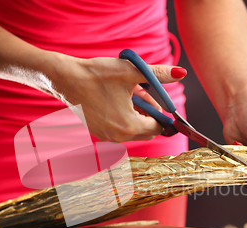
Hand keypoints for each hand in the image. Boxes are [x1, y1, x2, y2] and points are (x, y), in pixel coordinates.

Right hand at [43, 54, 186, 141]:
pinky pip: (119, 129)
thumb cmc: (97, 75)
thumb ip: (158, 74)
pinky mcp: (97, 132)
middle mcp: (118, 137)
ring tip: (128, 93)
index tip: (157, 97)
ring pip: (132, 129)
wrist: (65, 79)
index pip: (158, 127)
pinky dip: (123, 116)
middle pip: (146, 131)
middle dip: (149, 114)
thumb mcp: (132, 72)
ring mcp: (106, 137)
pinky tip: (116, 99)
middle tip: (142, 93)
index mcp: (129, 126)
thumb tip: (181, 73)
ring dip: (136, 114)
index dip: (162, 113)